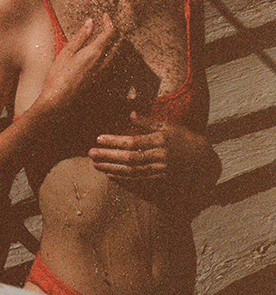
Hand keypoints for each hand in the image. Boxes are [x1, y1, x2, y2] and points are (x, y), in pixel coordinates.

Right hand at [36, 13, 120, 116]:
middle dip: (115, 32)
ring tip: (105, 36)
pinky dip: (110, 54)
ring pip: (116, 54)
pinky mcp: (100, 80)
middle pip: (118, 43)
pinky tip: (100, 54)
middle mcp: (103, 62)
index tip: (105, 16)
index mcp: (95, 52)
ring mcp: (103, 73)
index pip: (110, 33)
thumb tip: (91, 22)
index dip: (109, 22)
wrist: (58, 100)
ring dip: (114, 43)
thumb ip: (81, 36)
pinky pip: (111, 63)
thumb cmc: (59, 75)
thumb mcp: (67, 51)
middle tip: (107, 25)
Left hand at [88, 111, 208, 180]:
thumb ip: (147, 122)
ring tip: (95, 164)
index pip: (133, 141)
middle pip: (130, 158)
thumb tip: (130, 114)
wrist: (204, 159)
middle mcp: (160, 156)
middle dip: (109, 156)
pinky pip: (138, 179)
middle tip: (90, 153)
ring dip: (111, 167)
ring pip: (132, 171)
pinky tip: (109, 173)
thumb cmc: (184, 138)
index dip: (115, 141)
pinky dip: (122, 177)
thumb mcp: (168, 126)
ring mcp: (160, 169)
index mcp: (161, 140)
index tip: (99, 138)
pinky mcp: (160, 179)